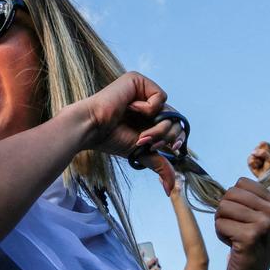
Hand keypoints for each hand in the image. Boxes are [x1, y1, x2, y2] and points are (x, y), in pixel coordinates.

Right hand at [79, 72, 183, 192]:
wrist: (92, 128)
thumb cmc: (110, 139)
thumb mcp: (140, 150)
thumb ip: (158, 163)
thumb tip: (170, 189)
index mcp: (147, 115)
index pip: (174, 124)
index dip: (177, 138)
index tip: (171, 149)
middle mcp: (147, 101)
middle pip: (175, 119)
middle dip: (164, 136)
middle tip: (146, 141)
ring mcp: (143, 90)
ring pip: (169, 110)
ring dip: (157, 128)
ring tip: (139, 133)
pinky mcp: (138, 80)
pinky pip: (160, 97)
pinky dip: (149, 108)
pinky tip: (130, 108)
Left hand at [215, 179, 269, 269]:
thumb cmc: (248, 241)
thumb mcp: (255, 216)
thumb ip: (247, 197)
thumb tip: (228, 180)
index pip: (241, 183)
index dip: (233, 199)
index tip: (243, 217)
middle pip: (230, 193)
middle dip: (225, 211)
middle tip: (236, 228)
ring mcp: (264, 224)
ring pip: (223, 207)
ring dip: (221, 223)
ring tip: (234, 236)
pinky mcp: (250, 236)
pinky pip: (220, 224)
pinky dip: (221, 234)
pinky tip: (233, 245)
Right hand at [247, 142, 269, 178]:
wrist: (266, 179)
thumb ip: (263, 153)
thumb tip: (252, 152)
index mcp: (268, 150)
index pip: (264, 144)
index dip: (264, 148)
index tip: (268, 154)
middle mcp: (261, 152)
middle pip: (257, 148)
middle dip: (261, 155)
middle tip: (265, 161)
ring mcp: (255, 157)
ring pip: (253, 154)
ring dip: (258, 160)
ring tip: (261, 165)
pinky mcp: (250, 162)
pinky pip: (249, 160)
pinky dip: (254, 164)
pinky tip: (257, 167)